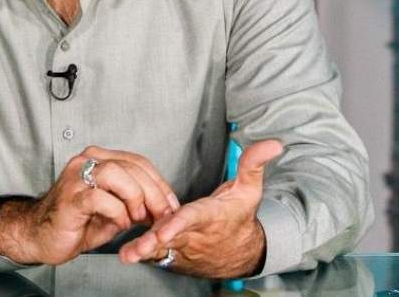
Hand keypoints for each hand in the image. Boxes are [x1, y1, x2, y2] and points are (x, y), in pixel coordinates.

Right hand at [0, 146, 179, 264]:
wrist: (39, 236)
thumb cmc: (74, 222)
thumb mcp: (113, 209)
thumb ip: (134, 201)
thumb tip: (162, 206)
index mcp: (97, 159)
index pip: (137, 161)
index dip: (158, 183)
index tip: (170, 203)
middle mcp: (86, 162)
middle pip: (132, 167)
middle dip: (154, 193)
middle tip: (162, 214)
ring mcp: (77, 177)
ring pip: (118, 175)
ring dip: (135, 199)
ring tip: (137, 218)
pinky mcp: (71, 197)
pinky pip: (102, 199)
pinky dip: (118, 212)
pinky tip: (119, 223)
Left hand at [117, 139, 283, 277]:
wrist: (238, 252)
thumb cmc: (238, 217)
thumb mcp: (250, 189)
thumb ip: (254, 163)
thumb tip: (274, 143)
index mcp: (210, 216)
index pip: (194, 217)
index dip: (179, 223)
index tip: (165, 229)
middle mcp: (194, 234)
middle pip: (172, 237)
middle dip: (154, 242)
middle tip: (136, 248)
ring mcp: (182, 246)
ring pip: (161, 249)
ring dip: (144, 252)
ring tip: (127, 254)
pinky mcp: (172, 252)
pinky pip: (155, 254)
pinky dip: (140, 254)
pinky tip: (124, 253)